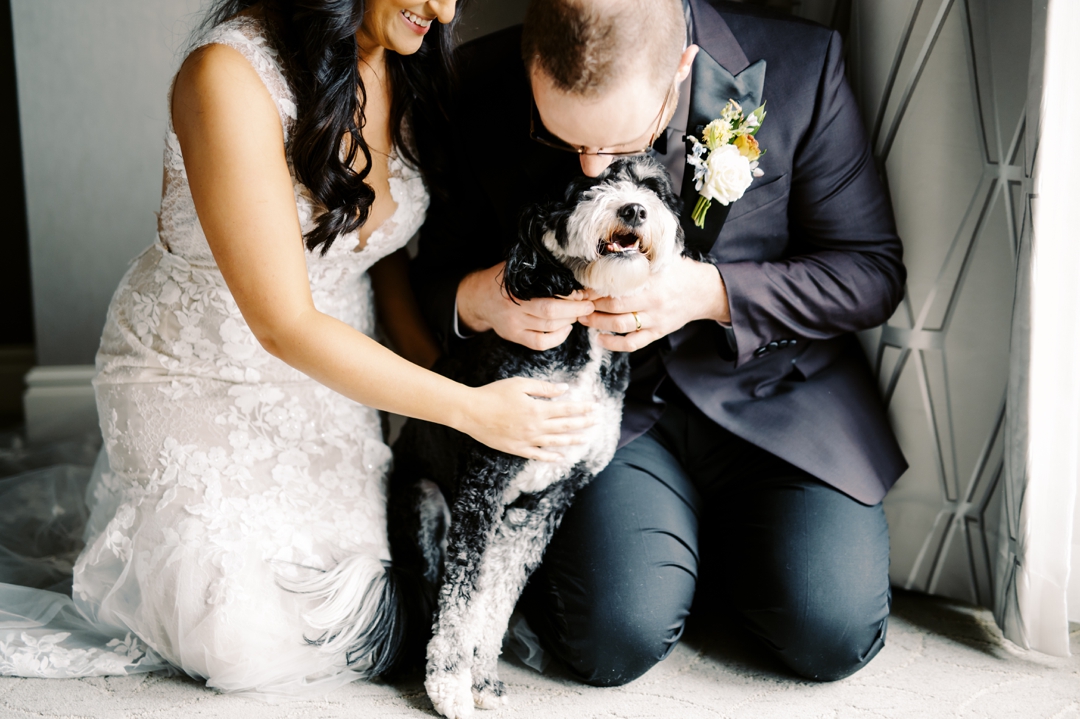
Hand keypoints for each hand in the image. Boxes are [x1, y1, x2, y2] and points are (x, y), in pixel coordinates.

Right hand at [455, 378, 597, 460]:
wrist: (471, 412)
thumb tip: (564, 389)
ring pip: (555, 442)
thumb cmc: (494, 394)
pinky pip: (537, 455)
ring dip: (572, 440)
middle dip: (583, 423)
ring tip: (586, 439)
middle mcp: (535, 427)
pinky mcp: (516, 448)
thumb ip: (544, 388)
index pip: (567, 409)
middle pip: (565, 426)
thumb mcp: (520, 384)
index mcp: (537, 409)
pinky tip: (560, 457)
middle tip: (597, 420)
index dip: (583, 408)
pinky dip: (550, 456)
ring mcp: (526, 440)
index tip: (595, 407)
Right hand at [457, 263, 594, 350]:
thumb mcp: (515, 267)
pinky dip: (558, 338)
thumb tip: (568, 263)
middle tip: (588, 304)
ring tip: (579, 313)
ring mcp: (514, 325)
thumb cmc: (502, 279)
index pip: (549, 296)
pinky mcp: (515, 337)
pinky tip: (566, 328)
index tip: (583, 292)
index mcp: (516, 289)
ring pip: (548, 329)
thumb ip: (538, 267)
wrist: (478, 297)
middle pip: (551, 314)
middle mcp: (514, 309)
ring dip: (569, 321)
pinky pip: (540, 343)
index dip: (570, 296)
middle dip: (575, 310)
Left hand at [579, 256, 729, 351]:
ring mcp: (655, 319)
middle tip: (577, 304)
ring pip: (620, 326)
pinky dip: (613, 344)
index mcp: (652, 280)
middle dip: (591, 305)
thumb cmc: (679, 272)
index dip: (595, 288)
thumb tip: (610, 251)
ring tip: (583, 319)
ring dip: (597, 323)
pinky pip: (632, 343)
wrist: (704, 292)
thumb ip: (639, 259)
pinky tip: (599, 339)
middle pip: (614, 306)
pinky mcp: (657, 333)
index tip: (581, 287)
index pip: (617, 286)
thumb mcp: (661, 260)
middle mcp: (653, 301)